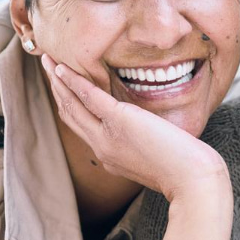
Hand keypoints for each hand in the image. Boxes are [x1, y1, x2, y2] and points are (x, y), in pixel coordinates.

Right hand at [41, 54, 229, 203]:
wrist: (193, 180)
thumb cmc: (185, 170)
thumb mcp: (155, 158)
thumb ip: (142, 146)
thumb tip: (147, 131)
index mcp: (110, 157)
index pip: (82, 128)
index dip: (69, 105)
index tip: (63, 88)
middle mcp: (102, 149)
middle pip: (70, 114)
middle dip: (56, 89)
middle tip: (47, 67)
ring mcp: (106, 137)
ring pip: (72, 105)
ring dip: (57, 80)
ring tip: (47, 60)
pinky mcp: (119, 121)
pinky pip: (88, 97)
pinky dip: (73, 81)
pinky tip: (62, 67)